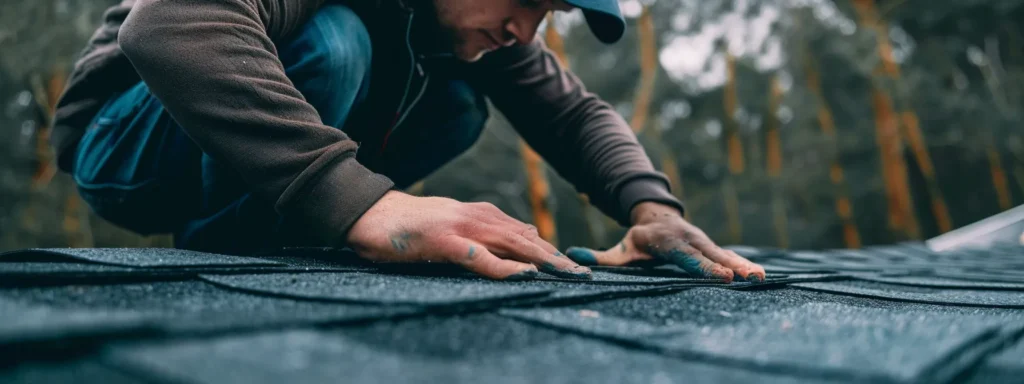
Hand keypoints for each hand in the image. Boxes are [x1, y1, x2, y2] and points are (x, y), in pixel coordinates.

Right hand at [346, 191, 590, 280]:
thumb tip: (523, 241)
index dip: (551, 251)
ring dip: (542, 261)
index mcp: (480, 214)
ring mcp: (462, 228)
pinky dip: (505, 267)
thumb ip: (484, 234)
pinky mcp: (445, 242)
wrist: (370, 212)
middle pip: (527, 240)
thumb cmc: (408, 225)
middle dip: (557, 258)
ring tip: (569, 275)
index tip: (576, 267)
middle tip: (585, 274)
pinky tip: (524, 275)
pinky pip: (481, 257)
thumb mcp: (453, 225)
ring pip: (513, 246)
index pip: (525, 234)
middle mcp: (478, 217)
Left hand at [565, 202, 765, 282]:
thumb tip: (573, 256)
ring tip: (761, 278)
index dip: (704, 267)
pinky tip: (761, 276)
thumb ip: (601, 257)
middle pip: (712, 257)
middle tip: (747, 278)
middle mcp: (691, 241)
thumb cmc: (639, 239)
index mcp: (671, 243)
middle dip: (729, 267)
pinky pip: (730, 257)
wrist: (658, 216)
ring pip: (725, 255)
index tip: (721, 276)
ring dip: (743, 266)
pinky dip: (745, 265)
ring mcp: (705, 243)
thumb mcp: (620, 248)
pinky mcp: (714, 248)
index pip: (688, 258)